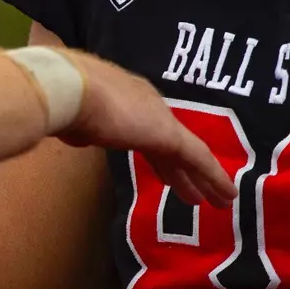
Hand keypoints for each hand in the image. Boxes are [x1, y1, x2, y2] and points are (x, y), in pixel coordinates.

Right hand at [56, 50, 236, 207]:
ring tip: (220, 200)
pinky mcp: (169, 134)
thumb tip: (76, 134)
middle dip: (184, 171)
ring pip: (190, 154)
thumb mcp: (74, 117)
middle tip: (197, 193)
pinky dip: (213, 177)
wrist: (70, 89)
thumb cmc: (63, 101)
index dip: (159, 154)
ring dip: (204, 178)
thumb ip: (81, 127)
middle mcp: (147, 104)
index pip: (147, 130)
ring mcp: (160, 118)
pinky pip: (198, 159)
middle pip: (171, 145)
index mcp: (126, 98)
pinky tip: (227, 194)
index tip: (167, 173)